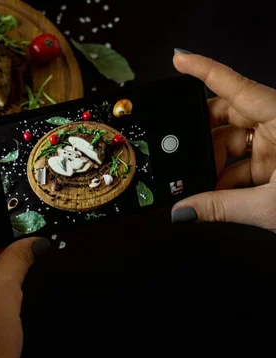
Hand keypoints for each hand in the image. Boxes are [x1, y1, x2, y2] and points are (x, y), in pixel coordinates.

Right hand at [171, 51, 275, 231]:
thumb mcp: (270, 206)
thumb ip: (220, 207)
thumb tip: (184, 209)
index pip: (237, 87)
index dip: (205, 70)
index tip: (179, 59)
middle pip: (229, 115)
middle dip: (201, 134)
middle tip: (179, 151)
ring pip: (232, 142)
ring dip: (212, 163)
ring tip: (200, 185)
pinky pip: (242, 163)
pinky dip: (225, 179)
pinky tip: (215, 194)